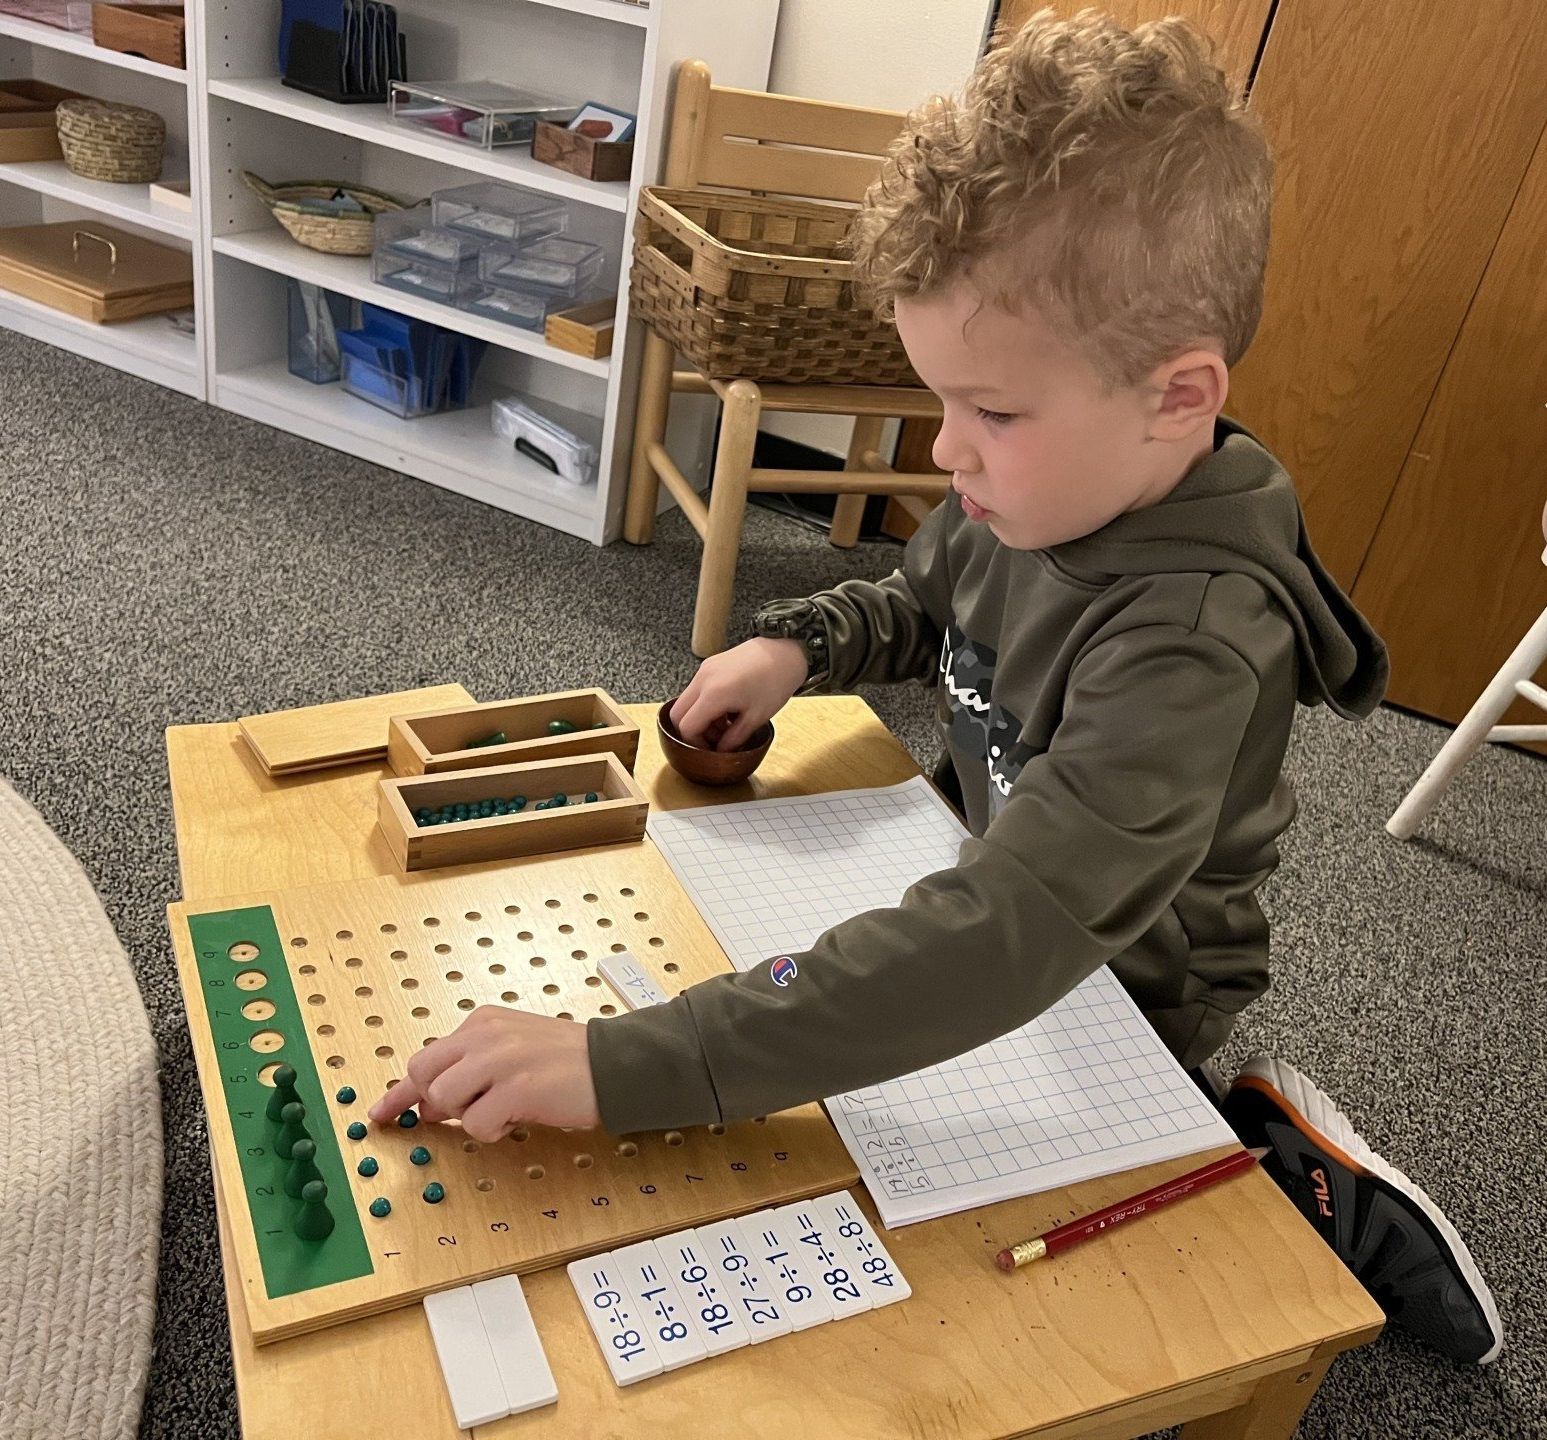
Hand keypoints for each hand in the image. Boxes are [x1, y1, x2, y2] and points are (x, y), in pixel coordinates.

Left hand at [367, 1006, 601, 1138]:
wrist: (613, 1064)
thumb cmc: (567, 1061)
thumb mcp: (513, 1049)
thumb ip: (472, 1068)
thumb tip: (430, 1105)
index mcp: (483, 1021)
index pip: (426, 1056)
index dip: (399, 1092)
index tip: (381, 1113)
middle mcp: (486, 1034)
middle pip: (424, 1075)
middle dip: (437, 1102)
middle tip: (470, 1109)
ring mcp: (500, 1059)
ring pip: (444, 1100)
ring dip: (469, 1116)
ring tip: (505, 1108)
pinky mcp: (516, 1088)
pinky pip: (475, 1124)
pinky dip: (492, 1130)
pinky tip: (519, 1116)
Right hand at [670, 637, 807, 750]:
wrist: (786, 651)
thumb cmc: (776, 681)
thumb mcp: (756, 717)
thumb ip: (734, 738)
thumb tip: (721, 751)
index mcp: (713, 694)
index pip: (686, 727)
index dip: (695, 744)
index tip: (710, 750)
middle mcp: (702, 679)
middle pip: (677, 714)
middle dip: (693, 731)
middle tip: (715, 740)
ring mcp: (704, 670)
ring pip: (686, 702)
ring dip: (700, 718)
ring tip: (726, 725)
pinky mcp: (710, 665)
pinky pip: (696, 690)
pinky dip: (705, 704)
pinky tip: (727, 709)